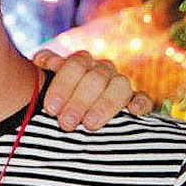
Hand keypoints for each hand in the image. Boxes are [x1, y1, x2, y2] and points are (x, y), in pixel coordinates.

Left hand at [34, 49, 153, 130]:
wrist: (76, 118)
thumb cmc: (57, 102)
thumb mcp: (46, 86)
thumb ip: (44, 70)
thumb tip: (41, 60)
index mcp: (81, 62)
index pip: (74, 65)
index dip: (63, 85)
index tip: (51, 109)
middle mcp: (102, 70)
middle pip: (95, 77)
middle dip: (79, 101)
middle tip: (66, 124)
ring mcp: (120, 84)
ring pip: (120, 86)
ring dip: (105, 105)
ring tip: (90, 124)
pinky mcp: (137, 102)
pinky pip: (144, 98)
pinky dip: (140, 103)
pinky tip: (133, 111)